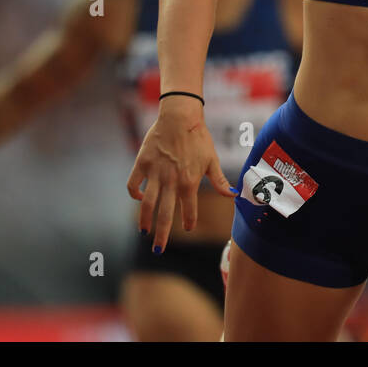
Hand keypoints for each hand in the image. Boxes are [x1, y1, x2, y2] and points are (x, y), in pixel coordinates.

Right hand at [125, 99, 233, 252]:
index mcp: (189, 182)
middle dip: (162, 235)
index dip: (189, 222)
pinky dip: (135, 194)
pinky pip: (134, 184)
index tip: (188, 228)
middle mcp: (171, 181)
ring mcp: (155, 173)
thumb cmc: (199, 137)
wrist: (180, 116)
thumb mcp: (212, 160)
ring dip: (145, 220)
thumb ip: (219, 181)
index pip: (189, 211)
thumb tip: (233, 196)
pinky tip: (139, 199)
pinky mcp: (142, 163)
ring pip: (147, 204)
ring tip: (144, 231)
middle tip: (158, 249)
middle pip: (165, 214)